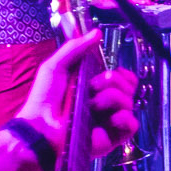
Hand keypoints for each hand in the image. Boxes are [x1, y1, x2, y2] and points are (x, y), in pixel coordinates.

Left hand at [18, 31, 138, 158]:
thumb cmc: (43, 98)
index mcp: (96, 89)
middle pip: (129, 86)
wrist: (40, 126)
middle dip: (113, 82)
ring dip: (111, 98)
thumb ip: (75, 48)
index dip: (122, 73)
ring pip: (129, 102)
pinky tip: (110, 117)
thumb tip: (97, 32)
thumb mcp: (55, 66)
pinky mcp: (113, 137)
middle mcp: (106, 104)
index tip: (110, 71)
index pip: (124, 78)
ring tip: (92, 105)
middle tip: (93, 87)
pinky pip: (131, 124)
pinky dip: (123, 118)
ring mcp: (110, 121)